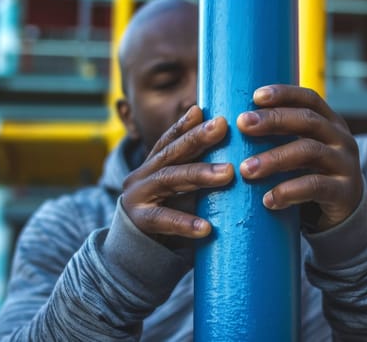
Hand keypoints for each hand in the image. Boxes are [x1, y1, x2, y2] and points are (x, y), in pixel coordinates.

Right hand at [121, 106, 233, 241]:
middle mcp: (141, 176)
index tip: (205, 110)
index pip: (169, 140)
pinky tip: (206, 227)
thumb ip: (194, 176)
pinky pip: (163, 220)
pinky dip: (185, 223)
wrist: (133, 256)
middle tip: (223, 126)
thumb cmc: (166, 220)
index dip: (186, 125)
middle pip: (171, 153)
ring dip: (199, 174)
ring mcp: (137, 198)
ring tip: (228, 173)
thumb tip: (233, 157)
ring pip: (169, 179)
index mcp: (152, 167)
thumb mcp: (180, 194)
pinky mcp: (138, 223)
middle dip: (197, 138)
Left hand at [237, 85, 362, 231]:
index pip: (309, 100)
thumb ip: (280, 139)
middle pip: (308, 121)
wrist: (344, 217)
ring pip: (309, 151)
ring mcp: (346, 165)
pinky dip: (289, 191)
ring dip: (274, 158)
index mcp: (330, 123)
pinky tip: (267, 200)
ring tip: (246, 169)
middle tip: (242, 124)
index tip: (255, 96)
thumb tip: (231, 125)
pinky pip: (316, 186)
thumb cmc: (311, 178)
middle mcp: (342, 139)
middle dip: (274, 120)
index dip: (284, 93)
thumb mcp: (300, 154)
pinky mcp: (345, 192)